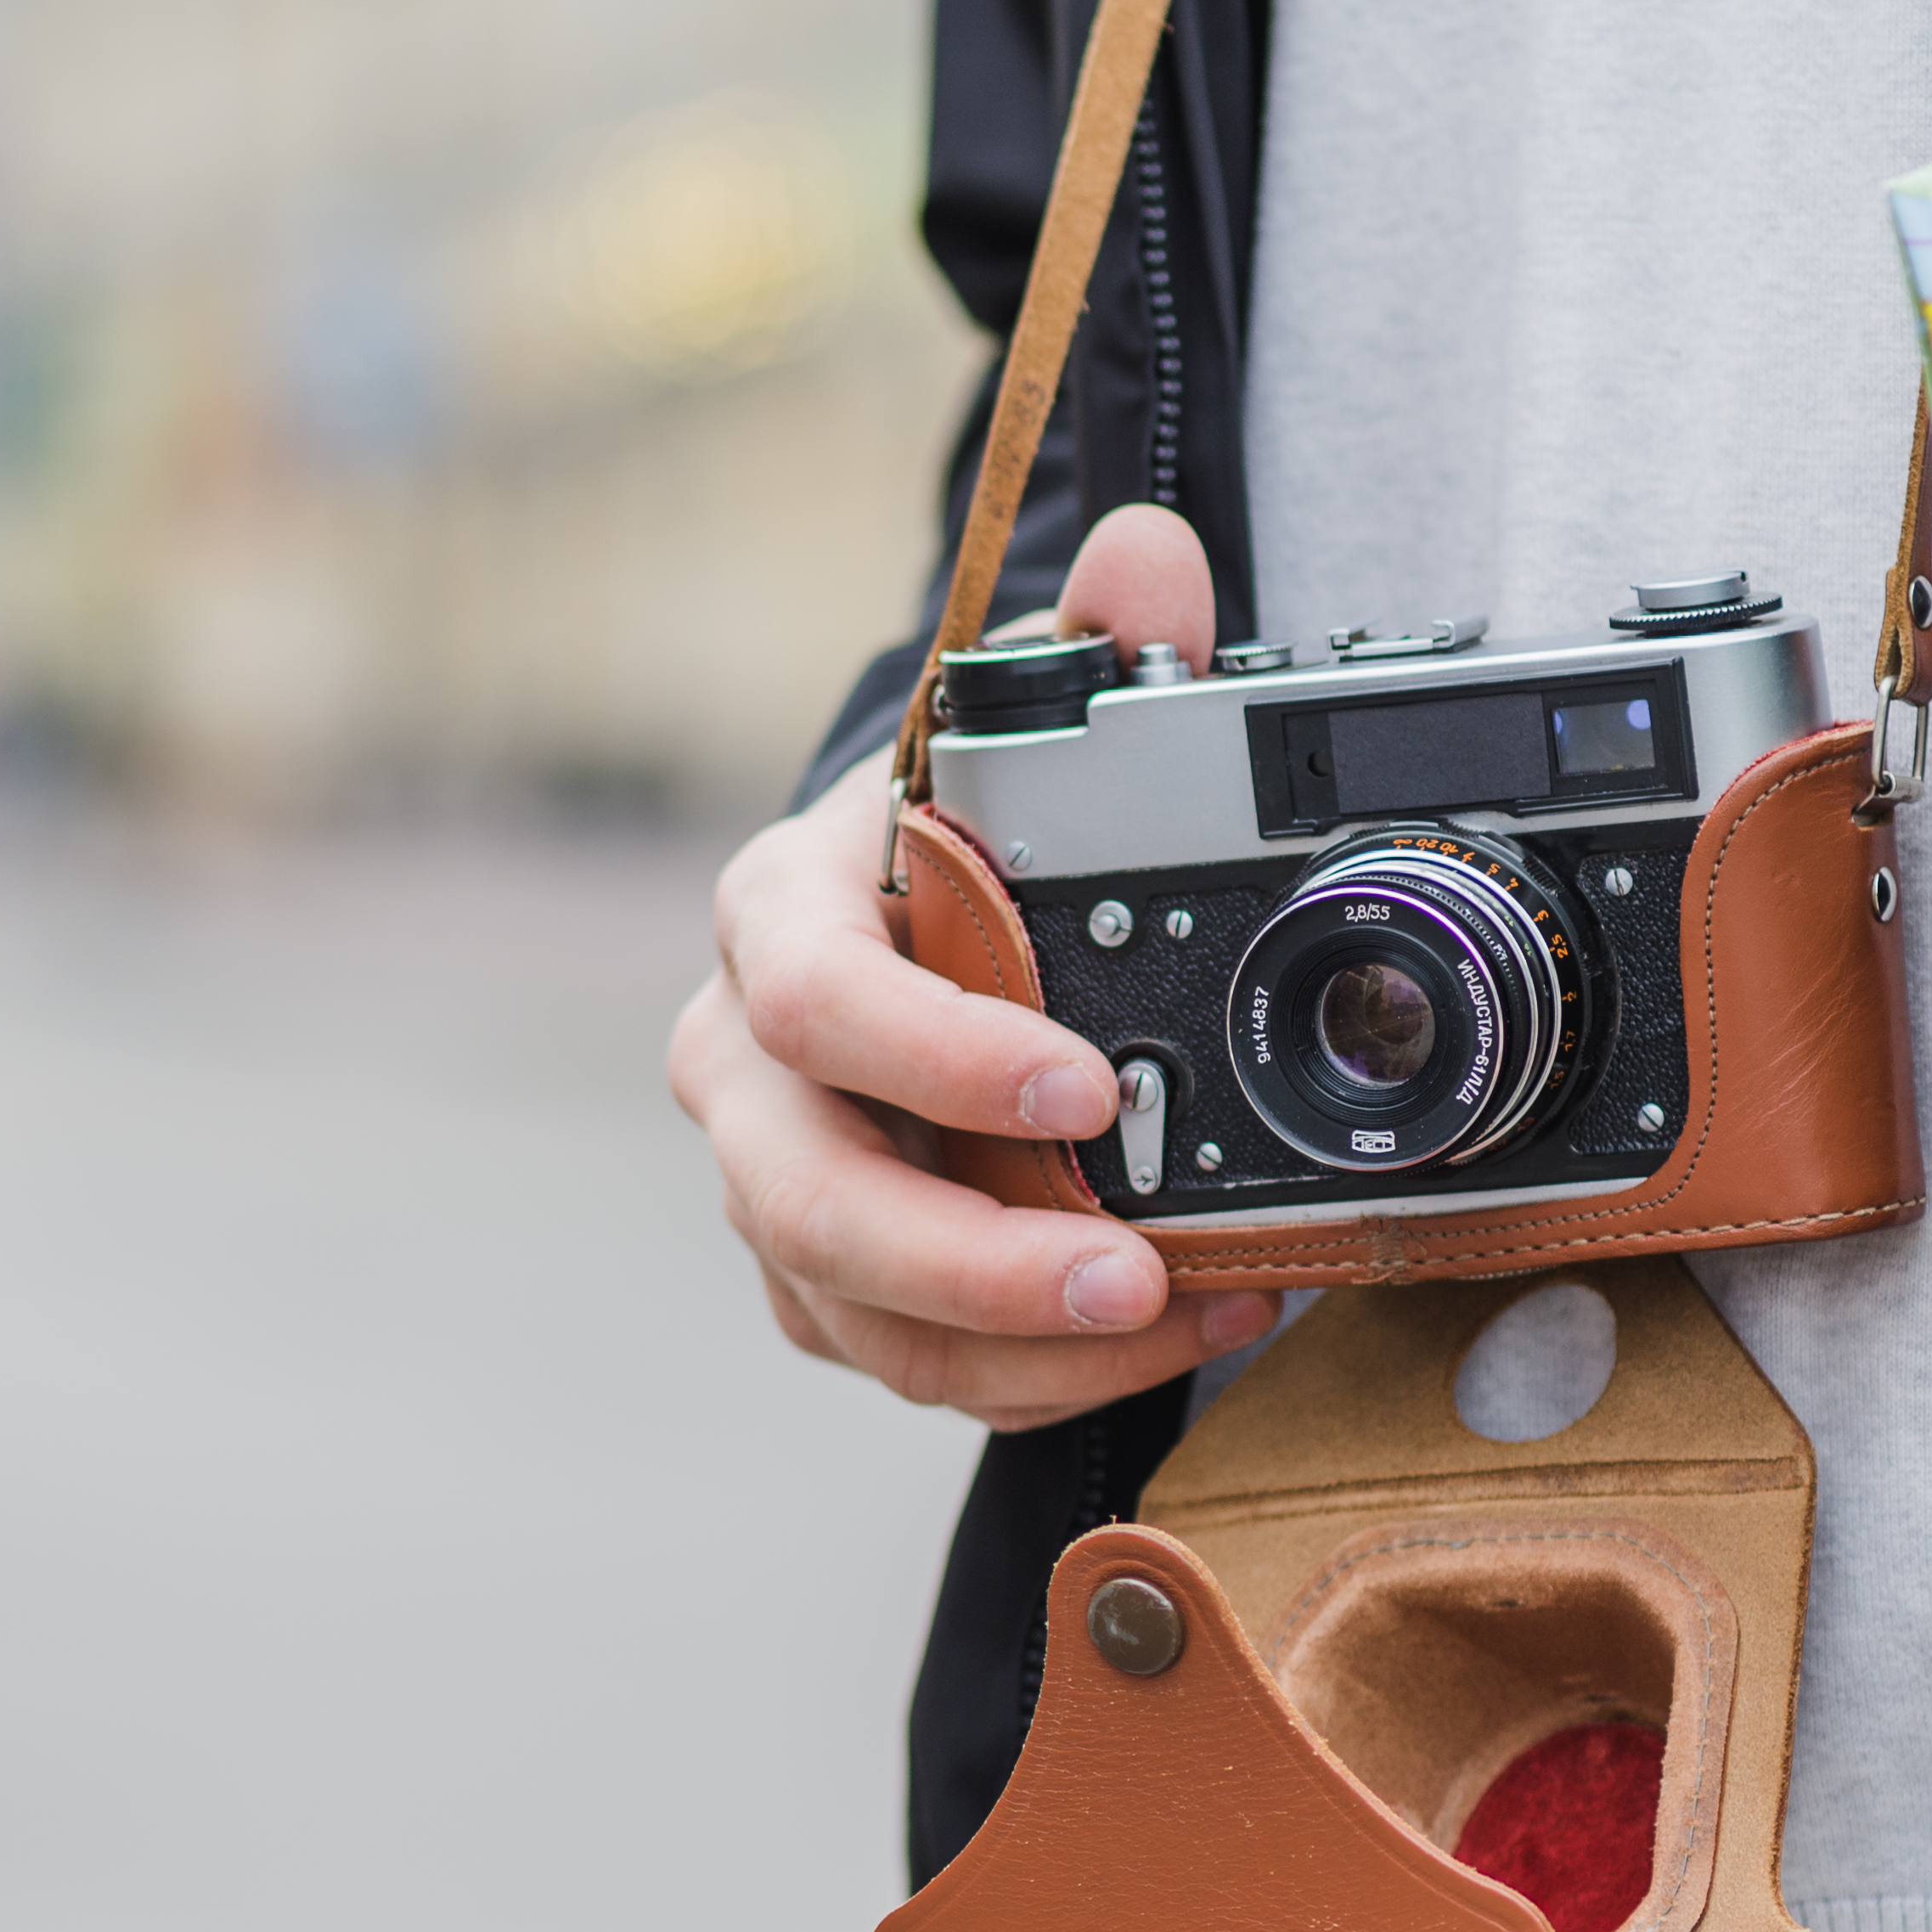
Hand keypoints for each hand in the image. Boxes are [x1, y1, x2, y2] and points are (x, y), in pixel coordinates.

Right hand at [667, 506, 1276, 1430]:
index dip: (934, 1055)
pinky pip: (906, 1360)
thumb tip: (1150, 557)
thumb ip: (1096, 648)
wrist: (904, 927)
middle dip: (974, 1259)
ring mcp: (775, 1185)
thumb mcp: (1024, 728)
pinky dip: (1034, 1374)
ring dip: (1021, 1344)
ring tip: (1186, 1321)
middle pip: (808, 1197)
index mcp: (780, 916)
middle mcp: (745, 1068)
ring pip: (857, 1307)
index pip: (814, 998)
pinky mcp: (823, 1281)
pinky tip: (1171, 1336)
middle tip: (1133, 1277)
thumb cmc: (959, 837)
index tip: (1080, 1088)